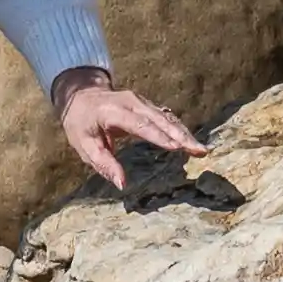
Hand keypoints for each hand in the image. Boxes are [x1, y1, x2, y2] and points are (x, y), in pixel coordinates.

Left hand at [57, 70, 202, 194]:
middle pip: (160, 119)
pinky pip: (166, 118)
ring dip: (185, 134)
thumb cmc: (82, 125)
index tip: (176, 147)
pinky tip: (191, 143)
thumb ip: (104, 164)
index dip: (158, 136)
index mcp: (113, 111)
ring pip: (167, 117)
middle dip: (181, 135)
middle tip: (200, 151)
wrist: (81, 96)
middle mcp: (131, 102)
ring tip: (201, 151)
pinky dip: (180, 130)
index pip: (139, 124)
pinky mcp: (148, 106)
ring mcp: (142, 102)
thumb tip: (122, 184)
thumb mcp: (85, 146)